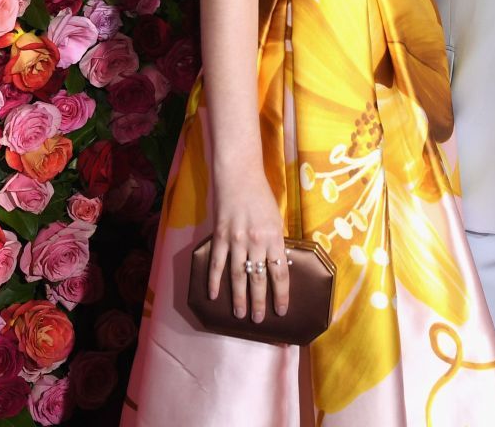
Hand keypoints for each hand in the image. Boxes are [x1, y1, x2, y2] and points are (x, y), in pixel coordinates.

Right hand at [207, 180, 290, 323]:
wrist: (238, 175)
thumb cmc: (261, 196)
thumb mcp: (276, 219)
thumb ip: (276, 242)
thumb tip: (278, 265)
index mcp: (274, 238)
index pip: (280, 274)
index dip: (281, 295)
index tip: (282, 310)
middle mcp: (255, 242)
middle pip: (258, 279)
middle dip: (259, 302)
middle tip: (259, 319)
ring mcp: (236, 240)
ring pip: (238, 275)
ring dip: (239, 297)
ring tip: (239, 314)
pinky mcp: (220, 236)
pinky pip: (216, 263)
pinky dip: (214, 280)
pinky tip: (213, 294)